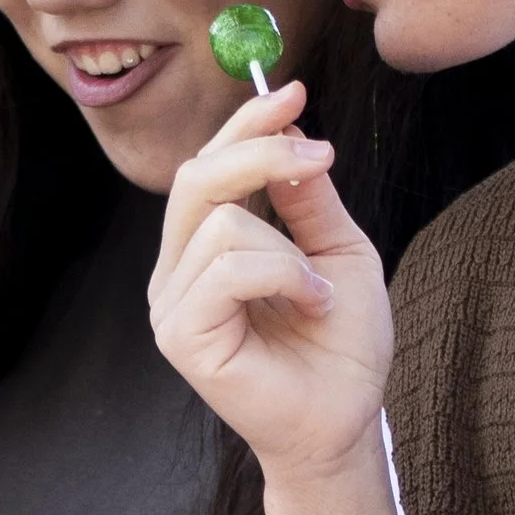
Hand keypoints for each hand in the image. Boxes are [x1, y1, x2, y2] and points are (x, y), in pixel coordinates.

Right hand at [148, 81, 393, 488]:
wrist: (344, 423)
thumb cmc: (341, 347)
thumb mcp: (340, 251)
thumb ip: (310, 199)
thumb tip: (295, 133)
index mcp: (204, 244)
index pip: (208, 164)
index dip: (247, 122)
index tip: (296, 91)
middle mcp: (176, 268)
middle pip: (196, 176)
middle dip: (260, 151)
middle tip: (320, 156)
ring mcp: (171, 303)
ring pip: (219, 221)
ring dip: (289, 247)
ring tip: (321, 291)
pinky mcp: (181, 336)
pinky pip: (225, 268)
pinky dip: (281, 274)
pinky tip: (311, 304)